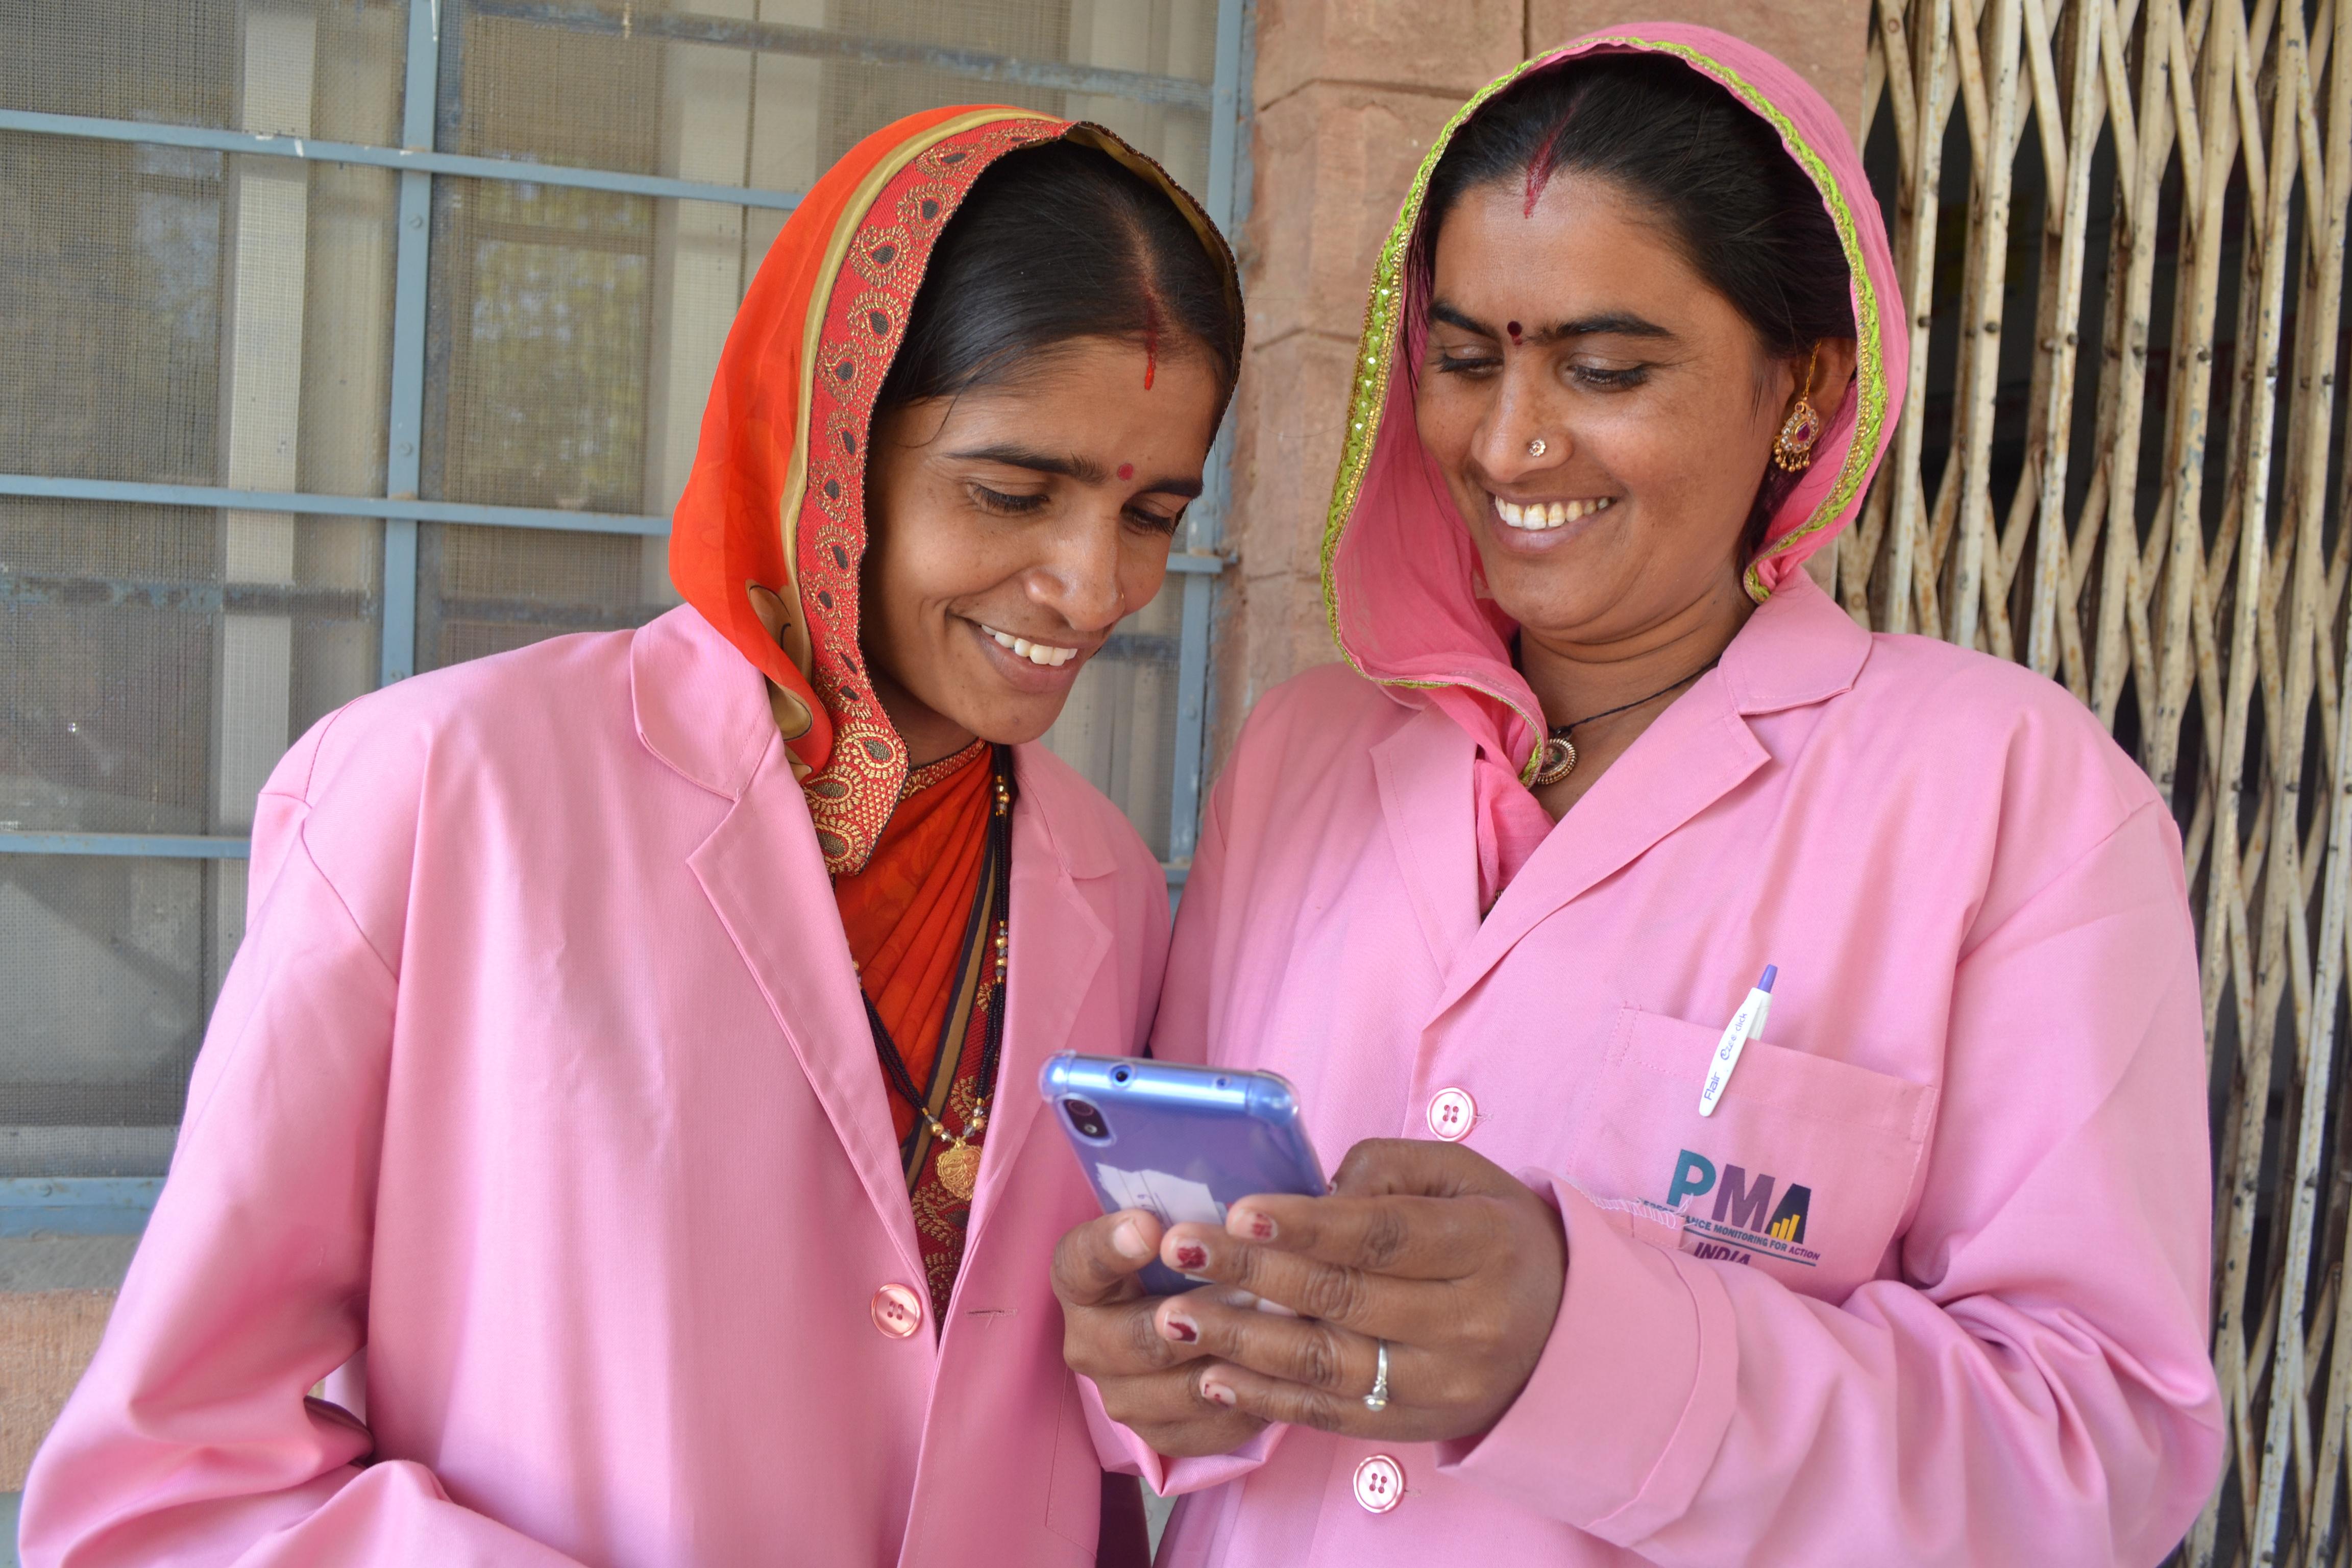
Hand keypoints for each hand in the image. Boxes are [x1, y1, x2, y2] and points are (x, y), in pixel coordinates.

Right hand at [1051, 1208, 1268, 1457]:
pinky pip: (1206, 1428)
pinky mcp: (1159, 1434)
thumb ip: (1192, 1218)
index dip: (1111, 1245)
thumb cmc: (1191, 1259)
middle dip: (1194, 1318)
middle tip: (1251, 1294)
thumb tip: (1237, 1211)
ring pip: (1172, 1390)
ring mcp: (1120, 1394)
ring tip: (1281, 1333)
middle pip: (1131, 1338)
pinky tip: (1280, 1375)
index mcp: (1080, 1279)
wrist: (1194, 1323)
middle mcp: (1087, 1341)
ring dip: (1229, 1362)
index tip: (1149, 1226)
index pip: (1079, 1261)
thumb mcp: (1184, 1228)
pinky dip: (1246, 1402)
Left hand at [1146, 1139, 1566, 1443]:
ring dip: (1243, 1342)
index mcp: (1485, 1245)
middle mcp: (1470, 1322)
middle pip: (1345, 1298)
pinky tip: (1212, 1374)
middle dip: (1252, 1273)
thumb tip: (1310, 1192)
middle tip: (1183, 1248)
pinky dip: (1265, 1399)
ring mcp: (1443, 1384)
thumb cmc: (1491, 1233)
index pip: (1383, 1236)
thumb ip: (1386, 1169)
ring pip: (1328, 1365)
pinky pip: (1329, 1415)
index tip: (1239, 1211)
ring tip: (1176, 1315)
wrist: (1560, 1329)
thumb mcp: (1460, 1177)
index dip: (1307, 1225)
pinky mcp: (1415, 1426)